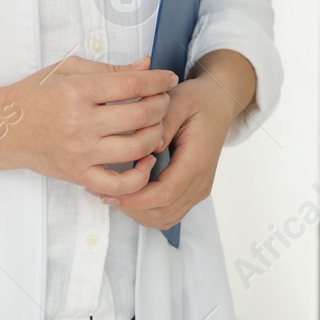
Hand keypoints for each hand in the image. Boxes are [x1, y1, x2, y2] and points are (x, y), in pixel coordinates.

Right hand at [3, 54, 178, 197]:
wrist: (6, 129)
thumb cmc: (36, 94)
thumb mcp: (68, 70)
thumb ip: (109, 69)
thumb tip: (146, 65)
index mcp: (77, 91)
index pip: (131, 84)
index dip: (158, 80)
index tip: (169, 78)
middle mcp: (80, 123)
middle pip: (140, 115)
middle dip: (162, 104)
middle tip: (163, 100)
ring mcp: (81, 152)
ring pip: (137, 147)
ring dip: (156, 134)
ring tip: (156, 125)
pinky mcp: (79, 175)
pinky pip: (119, 184)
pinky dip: (140, 175)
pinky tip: (146, 160)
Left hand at [86, 50, 256, 230]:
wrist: (218, 104)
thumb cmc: (198, 101)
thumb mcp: (179, 100)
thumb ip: (164, 122)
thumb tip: (149, 147)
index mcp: (196, 161)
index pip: (164, 193)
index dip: (135, 198)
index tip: (109, 190)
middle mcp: (200, 182)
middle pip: (162, 212)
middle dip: (130, 207)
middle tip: (101, 192)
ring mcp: (197, 190)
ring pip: (164, 218)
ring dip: (136, 212)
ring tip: (111, 193)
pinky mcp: (191, 191)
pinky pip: (168, 213)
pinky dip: (146, 211)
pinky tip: (129, 194)